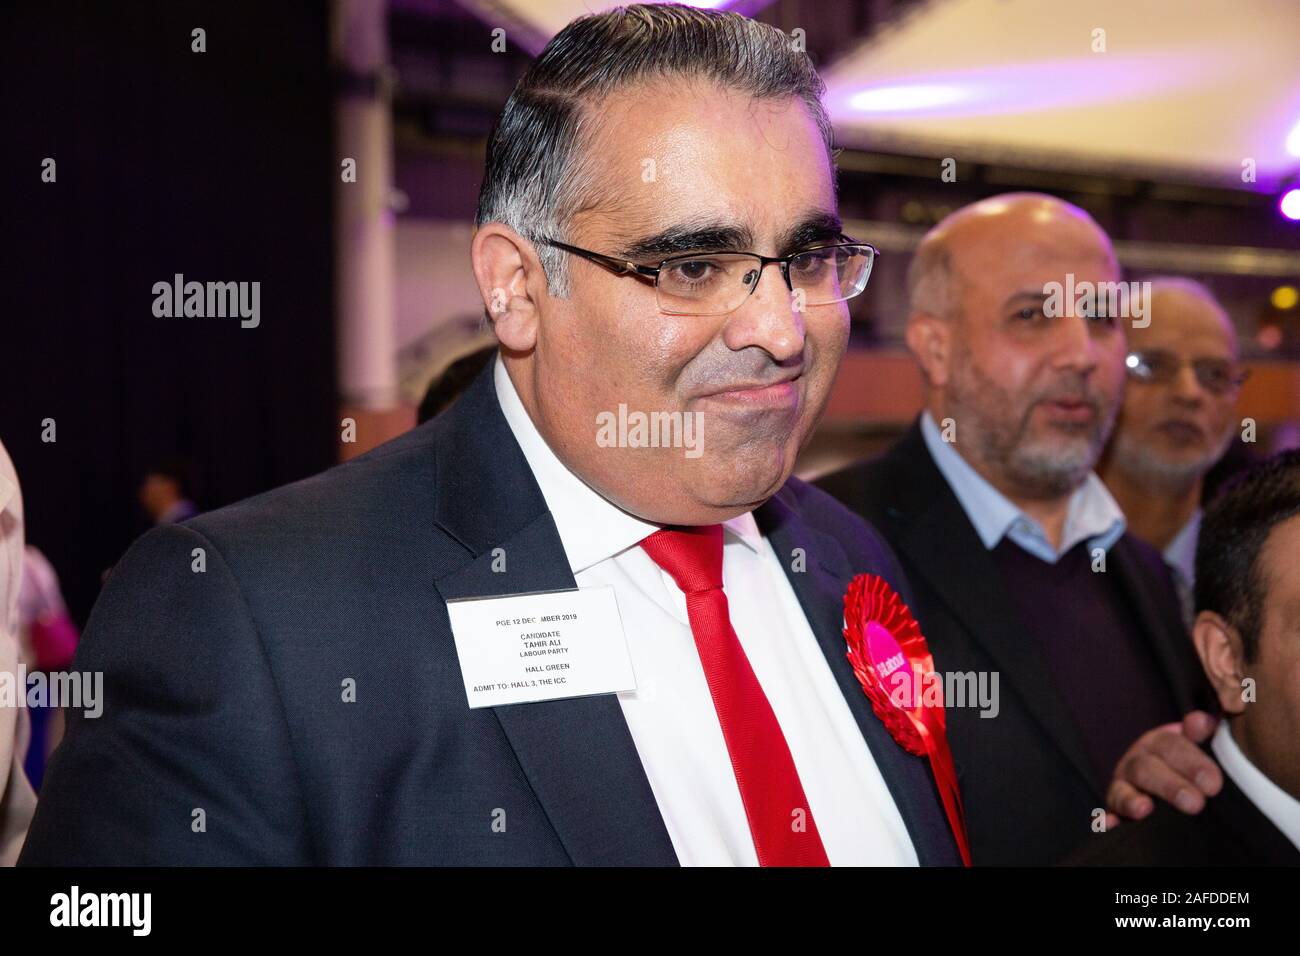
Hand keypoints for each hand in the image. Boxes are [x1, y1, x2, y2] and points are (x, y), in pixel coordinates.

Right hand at [1104, 711, 1221, 828]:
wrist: (1162, 776)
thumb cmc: (1183, 762)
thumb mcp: (1192, 743)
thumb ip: (1199, 731)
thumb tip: (1203, 720)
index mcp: (1157, 744)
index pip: (1170, 746)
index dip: (1190, 762)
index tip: (1213, 784)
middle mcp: (1136, 763)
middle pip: (1146, 769)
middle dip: (1169, 786)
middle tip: (1195, 803)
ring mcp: (1122, 786)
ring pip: (1122, 791)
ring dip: (1131, 800)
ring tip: (1144, 809)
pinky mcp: (1115, 810)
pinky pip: (1107, 815)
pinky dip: (1106, 820)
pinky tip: (1110, 824)